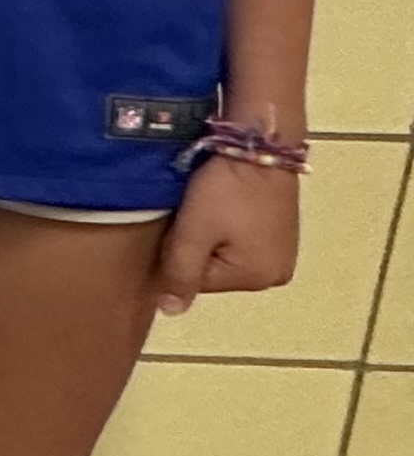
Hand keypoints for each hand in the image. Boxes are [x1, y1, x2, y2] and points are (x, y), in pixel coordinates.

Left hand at [151, 152, 300, 317]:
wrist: (260, 143)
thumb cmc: (226, 189)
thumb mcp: (194, 232)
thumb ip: (180, 273)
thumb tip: (171, 312)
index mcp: (256, 278)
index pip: (196, 281)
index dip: (177, 254)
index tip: (179, 224)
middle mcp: (276, 273)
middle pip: (213, 270)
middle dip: (196, 245)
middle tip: (194, 213)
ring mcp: (283, 252)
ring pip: (224, 254)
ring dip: (211, 234)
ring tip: (210, 206)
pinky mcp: (283, 231)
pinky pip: (241, 239)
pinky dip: (227, 226)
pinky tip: (225, 205)